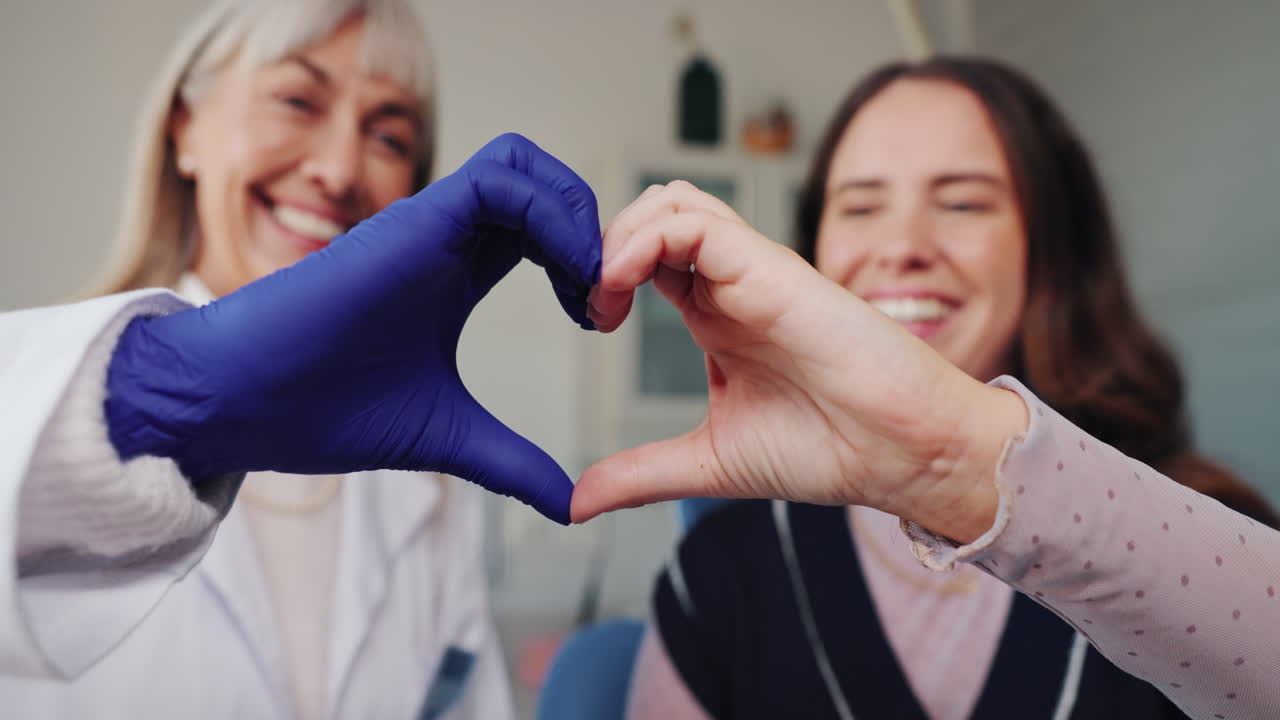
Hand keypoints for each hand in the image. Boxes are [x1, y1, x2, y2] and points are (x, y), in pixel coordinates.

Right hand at [106, 134, 598, 523]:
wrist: (239, 405)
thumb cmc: (323, 410)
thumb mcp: (449, 437)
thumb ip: (513, 462)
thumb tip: (569, 507)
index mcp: (458, 272)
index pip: (542, 228)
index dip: (586, 261)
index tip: (599, 322)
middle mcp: (446, 237)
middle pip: (543, 184)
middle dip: (594, 231)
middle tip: (603, 304)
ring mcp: (427, 224)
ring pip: (524, 165)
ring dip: (576, 215)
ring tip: (590, 288)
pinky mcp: (409, 222)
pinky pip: (499, 180)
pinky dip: (551, 214)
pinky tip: (567, 279)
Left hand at [573, 182, 1026, 540]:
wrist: (905, 455)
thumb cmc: (833, 448)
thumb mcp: (709, 462)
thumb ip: (642, 473)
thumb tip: (578, 502)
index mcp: (718, 317)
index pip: (648, 259)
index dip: (604, 275)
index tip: (587, 321)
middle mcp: (732, 285)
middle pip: (653, 215)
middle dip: (603, 246)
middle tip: (591, 304)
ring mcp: (752, 272)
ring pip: (671, 203)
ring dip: (619, 235)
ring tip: (604, 291)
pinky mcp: (771, 268)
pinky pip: (694, 222)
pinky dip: (644, 240)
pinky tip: (624, 284)